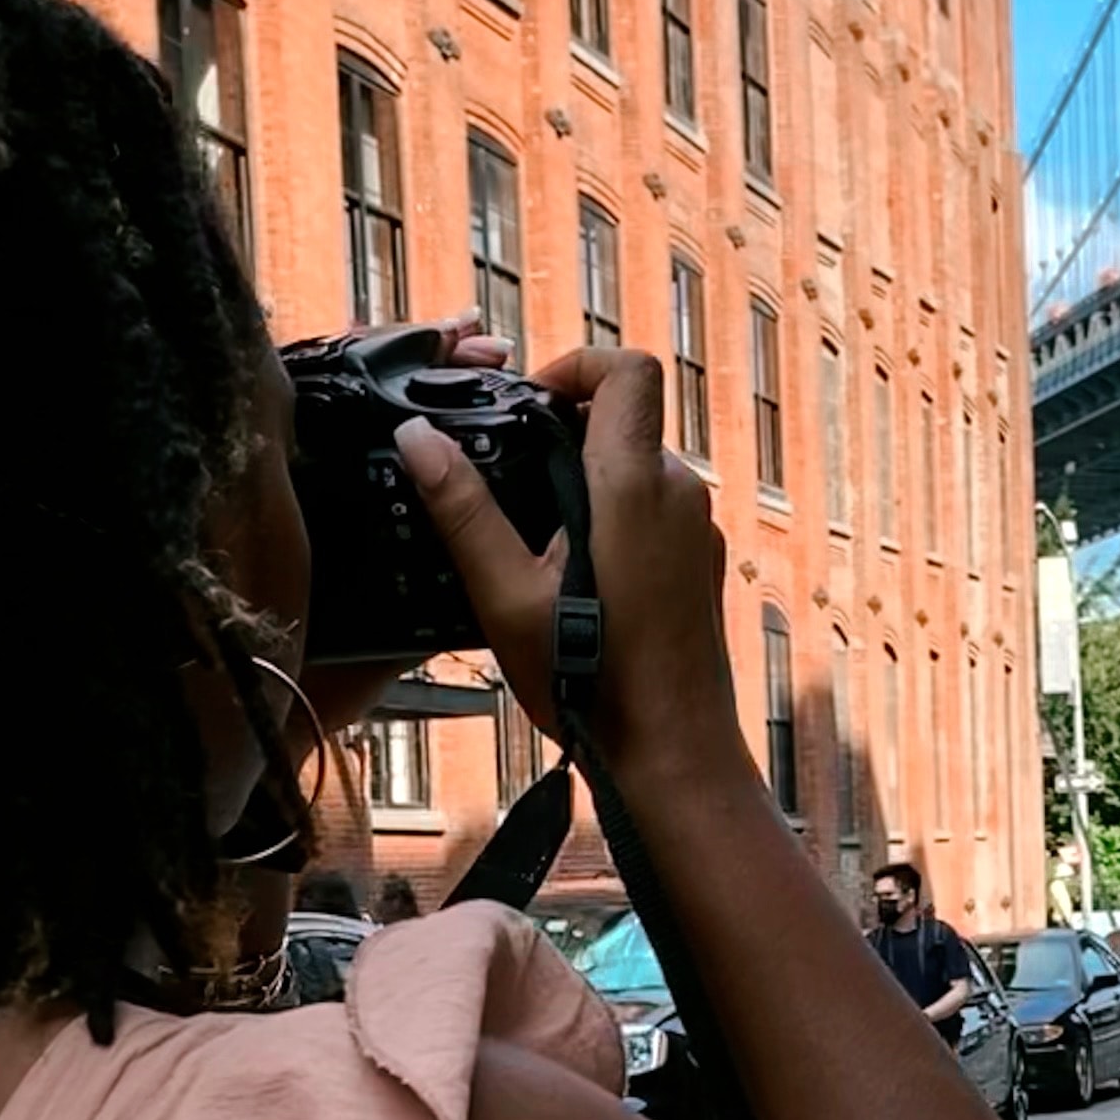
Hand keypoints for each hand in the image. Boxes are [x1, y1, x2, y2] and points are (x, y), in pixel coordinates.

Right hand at [395, 344, 742, 782]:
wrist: (673, 753)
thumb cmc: (593, 682)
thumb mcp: (505, 596)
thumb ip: (462, 510)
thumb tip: (416, 437)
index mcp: (636, 485)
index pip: (628, 371)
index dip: (578, 366)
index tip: (531, 401)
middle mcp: (680, 495)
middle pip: (627, 421)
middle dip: (568, 435)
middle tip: (512, 481)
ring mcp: (699, 531)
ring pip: (639, 471)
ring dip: (589, 484)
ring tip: (536, 543)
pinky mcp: (703, 565)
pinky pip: (655, 515)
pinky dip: (615, 521)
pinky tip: (576, 580)